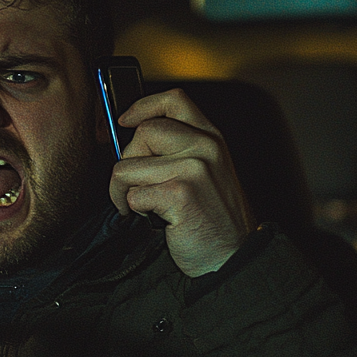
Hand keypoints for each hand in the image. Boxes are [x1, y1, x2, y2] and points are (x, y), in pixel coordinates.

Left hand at [109, 88, 255, 276]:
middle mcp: (205, 147)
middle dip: (127, 161)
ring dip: (123, 191)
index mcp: (210, 138)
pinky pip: (133, 195)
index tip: (124, 120)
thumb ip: (178, 148)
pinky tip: (155, 218)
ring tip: (143, 205)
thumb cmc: (213, 218)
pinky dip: (135, 211)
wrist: (232, 256)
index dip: (142, 106)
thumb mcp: (205, 171)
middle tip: (133, 185)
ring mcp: (193, 168)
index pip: (173, 100)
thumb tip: (128, 136)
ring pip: (127, 167)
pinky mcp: (180, 193)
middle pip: (142, 133)